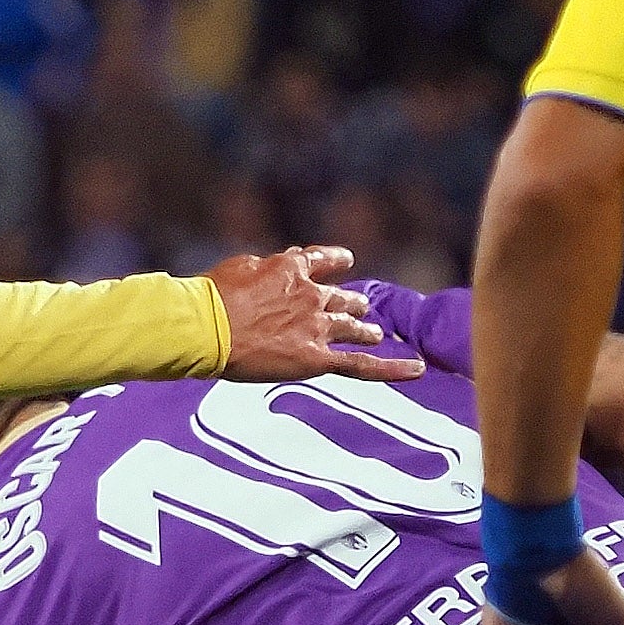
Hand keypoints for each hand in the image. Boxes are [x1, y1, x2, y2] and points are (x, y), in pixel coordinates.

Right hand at [205, 246, 425, 382]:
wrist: (205, 328)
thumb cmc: (211, 298)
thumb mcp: (240, 266)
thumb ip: (269, 263)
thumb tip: (289, 256)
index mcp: (291, 267)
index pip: (322, 260)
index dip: (335, 260)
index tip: (345, 260)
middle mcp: (311, 295)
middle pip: (342, 297)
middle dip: (353, 302)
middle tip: (361, 306)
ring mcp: (316, 327)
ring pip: (354, 328)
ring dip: (365, 329)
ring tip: (374, 332)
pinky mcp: (316, 358)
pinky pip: (361, 365)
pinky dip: (393, 368)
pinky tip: (417, 368)